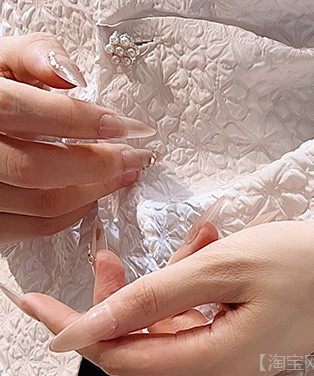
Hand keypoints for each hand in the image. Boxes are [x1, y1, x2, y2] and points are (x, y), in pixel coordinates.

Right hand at [0, 32, 155, 239]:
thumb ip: (31, 57)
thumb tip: (73, 74)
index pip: (28, 113)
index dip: (81, 120)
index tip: (122, 124)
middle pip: (40, 168)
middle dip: (98, 164)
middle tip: (134, 156)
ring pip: (44, 203)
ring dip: (94, 191)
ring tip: (122, 173)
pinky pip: (38, 227)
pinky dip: (73, 213)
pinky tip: (92, 194)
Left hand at [16, 218, 313, 375]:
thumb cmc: (306, 263)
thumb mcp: (223, 267)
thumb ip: (150, 298)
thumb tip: (84, 331)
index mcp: (214, 362)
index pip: (120, 359)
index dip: (76, 332)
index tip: (32, 299)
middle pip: (140, 353)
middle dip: (115, 306)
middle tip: (110, 253)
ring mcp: (236, 365)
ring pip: (167, 338)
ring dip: (158, 294)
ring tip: (189, 241)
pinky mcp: (247, 349)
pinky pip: (196, 329)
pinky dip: (187, 295)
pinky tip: (207, 253)